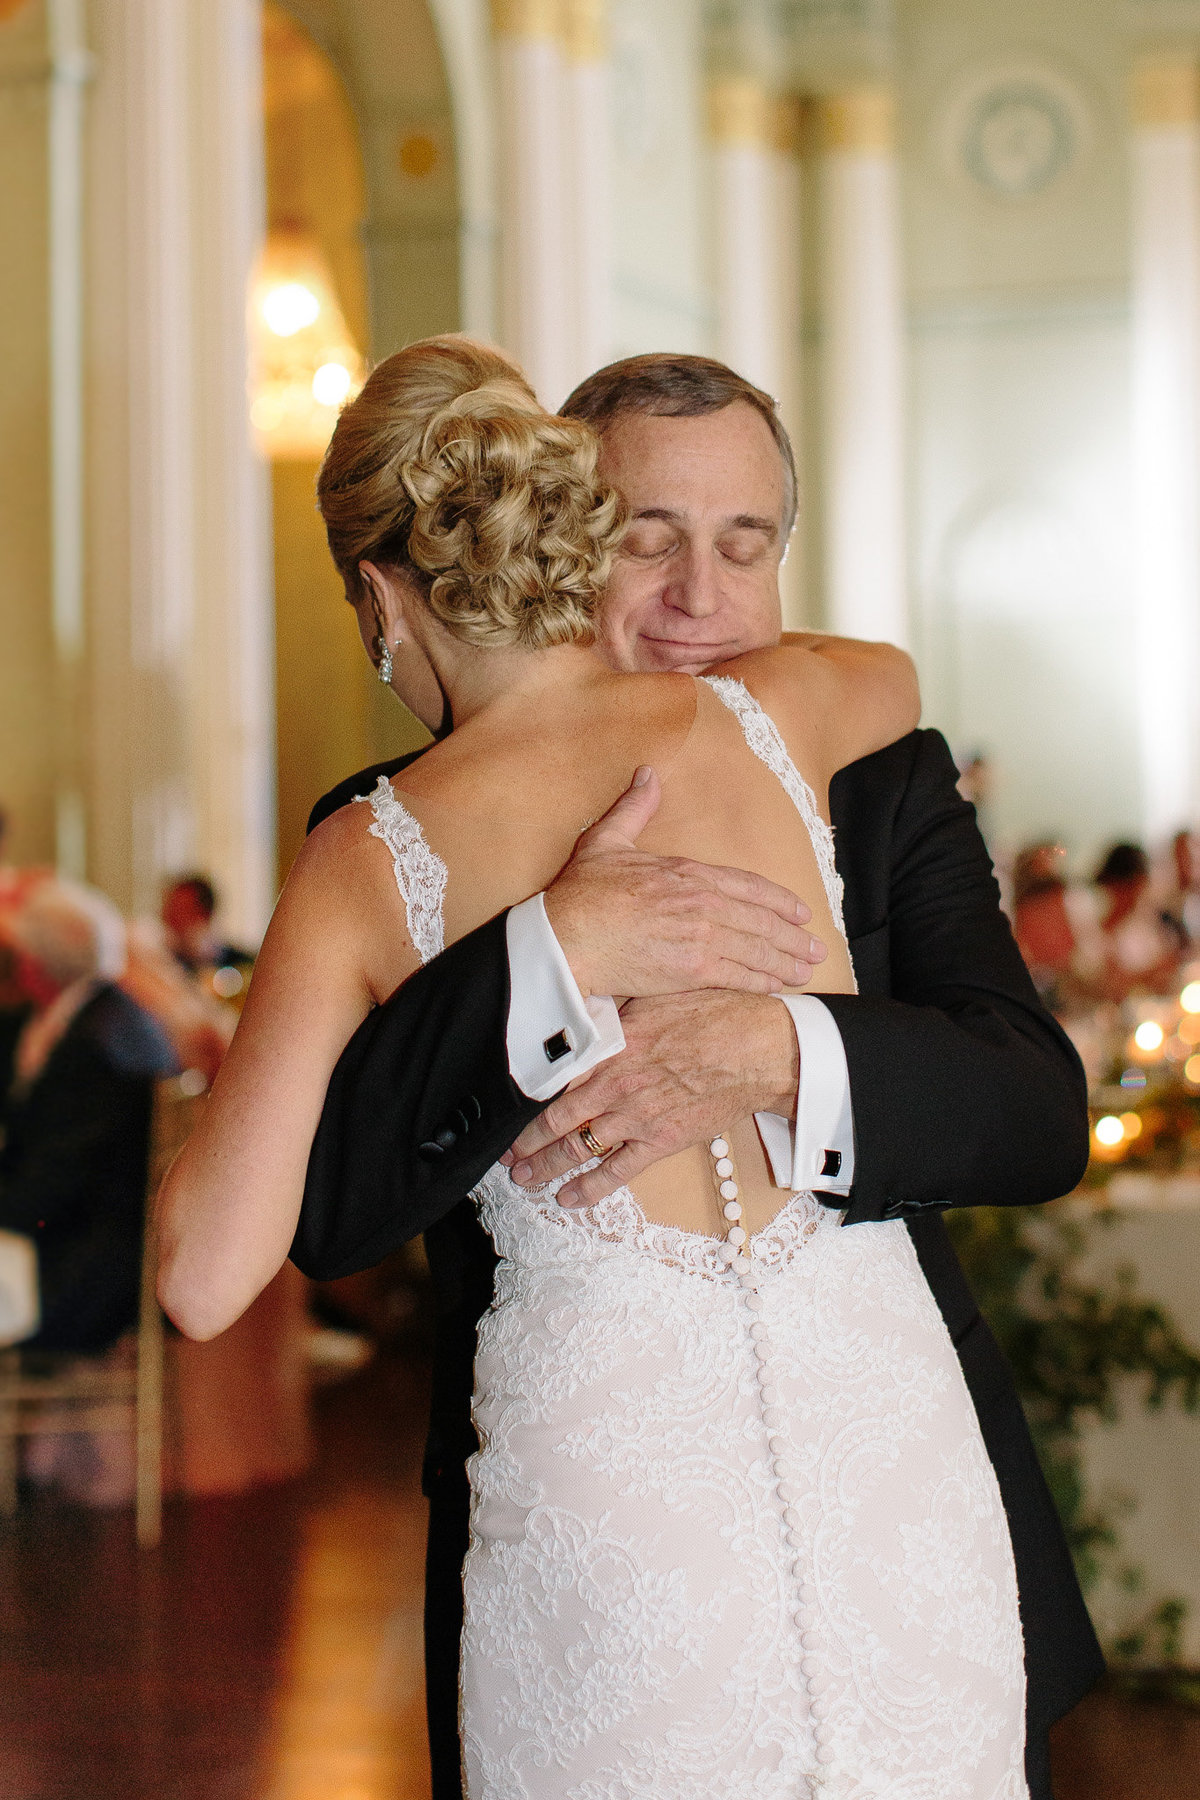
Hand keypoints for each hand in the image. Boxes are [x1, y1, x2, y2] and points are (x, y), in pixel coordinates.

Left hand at [502, 989, 799, 1207]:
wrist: (761, 1048)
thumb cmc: (715, 1014)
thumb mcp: (655, 997)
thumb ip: (616, 1013)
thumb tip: (585, 1011)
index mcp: (611, 1048)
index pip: (553, 1076)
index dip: (522, 1095)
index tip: (501, 1105)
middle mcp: (615, 1086)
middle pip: (555, 1119)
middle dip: (525, 1140)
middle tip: (504, 1152)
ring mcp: (636, 1118)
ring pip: (577, 1148)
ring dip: (546, 1167)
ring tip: (524, 1178)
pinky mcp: (660, 1141)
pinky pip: (616, 1172)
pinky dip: (588, 1188)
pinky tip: (568, 1198)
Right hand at [543, 767, 824, 998]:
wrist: (565, 938)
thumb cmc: (580, 894)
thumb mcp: (606, 841)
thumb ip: (634, 809)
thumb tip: (648, 773)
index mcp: (687, 873)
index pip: (748, 886)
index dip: (778, 900)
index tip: (799, 911)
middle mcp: (702, 903)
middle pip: (761, 920)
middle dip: (793, 935)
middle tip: (816, 947)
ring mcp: (701, 937)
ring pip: (757, 949)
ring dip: (787, 960)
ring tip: (808, 969)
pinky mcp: (692, 970)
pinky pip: (739, 975)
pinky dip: (763, 981)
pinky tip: (779, 986)